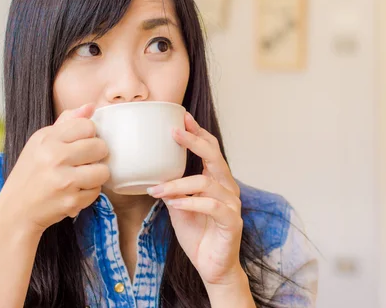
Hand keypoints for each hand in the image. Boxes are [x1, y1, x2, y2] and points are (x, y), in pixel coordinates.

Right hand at [0, 104, 109, 234]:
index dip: (88, 136)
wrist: (15, 212)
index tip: (79, 145)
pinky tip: (73, 193)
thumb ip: (66, 123)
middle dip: (96, 156)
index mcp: (46, 139)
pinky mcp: (71, 201)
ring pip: (103, 171)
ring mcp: (63, 180)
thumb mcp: (40, 143)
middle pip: (100, 146)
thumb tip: (91, 106)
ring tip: (80, 178)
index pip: (88, 126)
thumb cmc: (31, 174)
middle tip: (82, 163)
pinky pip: (97, 192)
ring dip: (95, 176)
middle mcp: (54, 157)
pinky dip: (89, 194)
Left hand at [147, 112, 243, 287]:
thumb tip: (153, 171)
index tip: (181, 117)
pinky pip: (211, 206)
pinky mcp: (232, 222)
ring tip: (158, 188)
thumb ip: (173, 188)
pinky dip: (190, 202)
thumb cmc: (198, 235)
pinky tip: (174, 204)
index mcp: (218, 181)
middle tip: (173, 132)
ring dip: (179, 183)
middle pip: (214, 156)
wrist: (212, 267)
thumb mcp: (180, 206)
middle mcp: (228, 188)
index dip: (197, 132)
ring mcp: (232, 204)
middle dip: (194, 141)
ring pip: (206, 182)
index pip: (211, 149)